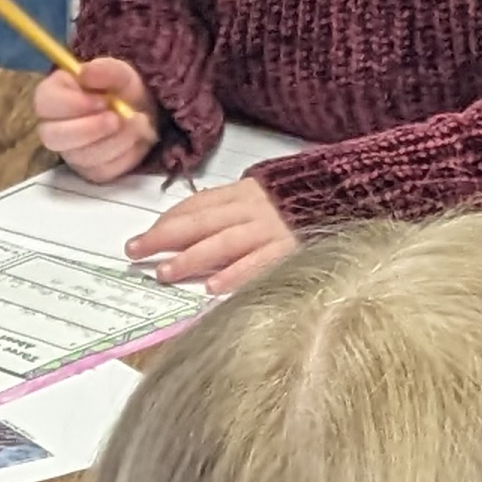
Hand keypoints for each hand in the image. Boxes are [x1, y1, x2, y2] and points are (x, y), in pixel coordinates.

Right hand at [34, 56, 158, 182]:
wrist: (143, 113)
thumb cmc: (122, 90)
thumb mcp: (120, 73)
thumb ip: (103, 69)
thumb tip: (83, 72)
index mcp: (54, 96)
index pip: (44, 103)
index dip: (71, 104)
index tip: (101, 100)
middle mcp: (55, 128)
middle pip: (52, 137)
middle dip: (88, 129)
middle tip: (116, 118)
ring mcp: (71, 153)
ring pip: (81, 157)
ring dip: (115, 140)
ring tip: (137, 123)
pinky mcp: (91, 172)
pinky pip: (102, 170)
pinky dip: (126, 154)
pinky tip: (135, 139)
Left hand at [125, 178, 301, 294]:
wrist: (345, 198)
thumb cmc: (296, 203)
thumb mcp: (258, 197)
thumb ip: (226, 209)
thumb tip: (185, 225)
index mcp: (241, 193)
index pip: (195, 205)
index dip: (166, 222)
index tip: (142, 239)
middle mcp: (250, 209)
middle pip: (199, 223)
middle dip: (164, 238)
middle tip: (135, 253)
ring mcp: (269, 230)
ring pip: (222, 243)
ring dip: (191, 259)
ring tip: (165, 274)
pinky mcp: (288, 250)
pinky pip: (257, 263)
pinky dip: (234, 275)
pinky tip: (212, 288)